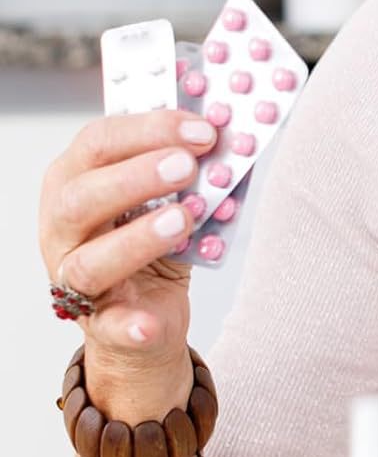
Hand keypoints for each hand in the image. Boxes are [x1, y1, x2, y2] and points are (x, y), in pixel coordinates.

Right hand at [38, 111, 219, 413]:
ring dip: (137, 238)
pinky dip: (129, 324)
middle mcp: (65, 228)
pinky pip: (110, 326)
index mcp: (76, 181)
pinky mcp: (102, 324)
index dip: (150, 129)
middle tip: (187, 166)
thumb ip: (189, 168)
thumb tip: (233, 136)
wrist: (149, 309)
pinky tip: (149, 321)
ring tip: (184, 219)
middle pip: (81, 197)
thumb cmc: (154, 238)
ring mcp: (75, 279)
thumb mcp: (166, 195)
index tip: (203, 129)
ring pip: (90, 261)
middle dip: (136, 177)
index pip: (98, 142)